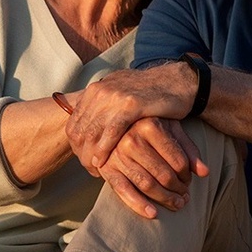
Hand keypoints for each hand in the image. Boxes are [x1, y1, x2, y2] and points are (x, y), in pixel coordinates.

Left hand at [65, 64, 194, 174]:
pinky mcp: (131, 105)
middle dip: (81, 152)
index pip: (74, 122)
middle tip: (88, 169)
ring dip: (90, 155)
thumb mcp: (119, 93)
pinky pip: (111, 131)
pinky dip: (103, 149)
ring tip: (94, 170)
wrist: (177, 81)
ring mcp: (114, 97)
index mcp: (95, 90)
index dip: (75, 144)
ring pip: (92, 132)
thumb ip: (102, 105)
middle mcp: (100, 92)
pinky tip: (102, 162)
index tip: (82, 158)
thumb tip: (85, 117)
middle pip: (80, 129)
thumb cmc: (148, 93)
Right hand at [96, 118, 206, 218]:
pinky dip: (139, 204)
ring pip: (147, 184)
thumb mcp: (170, 129)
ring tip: (176, 205)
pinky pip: (123, 191)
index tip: (189, 181)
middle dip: (178, 190)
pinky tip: (153, 213)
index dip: (187, 176)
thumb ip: (188, 148)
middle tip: (185, 197)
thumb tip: (204, 172)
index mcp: (150, 126)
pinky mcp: (106, 168)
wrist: (114, 125)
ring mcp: (117, 155)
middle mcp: (131, 139)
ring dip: (164, 199)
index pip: (178, 161)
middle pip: (164, 175)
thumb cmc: (148, 126)